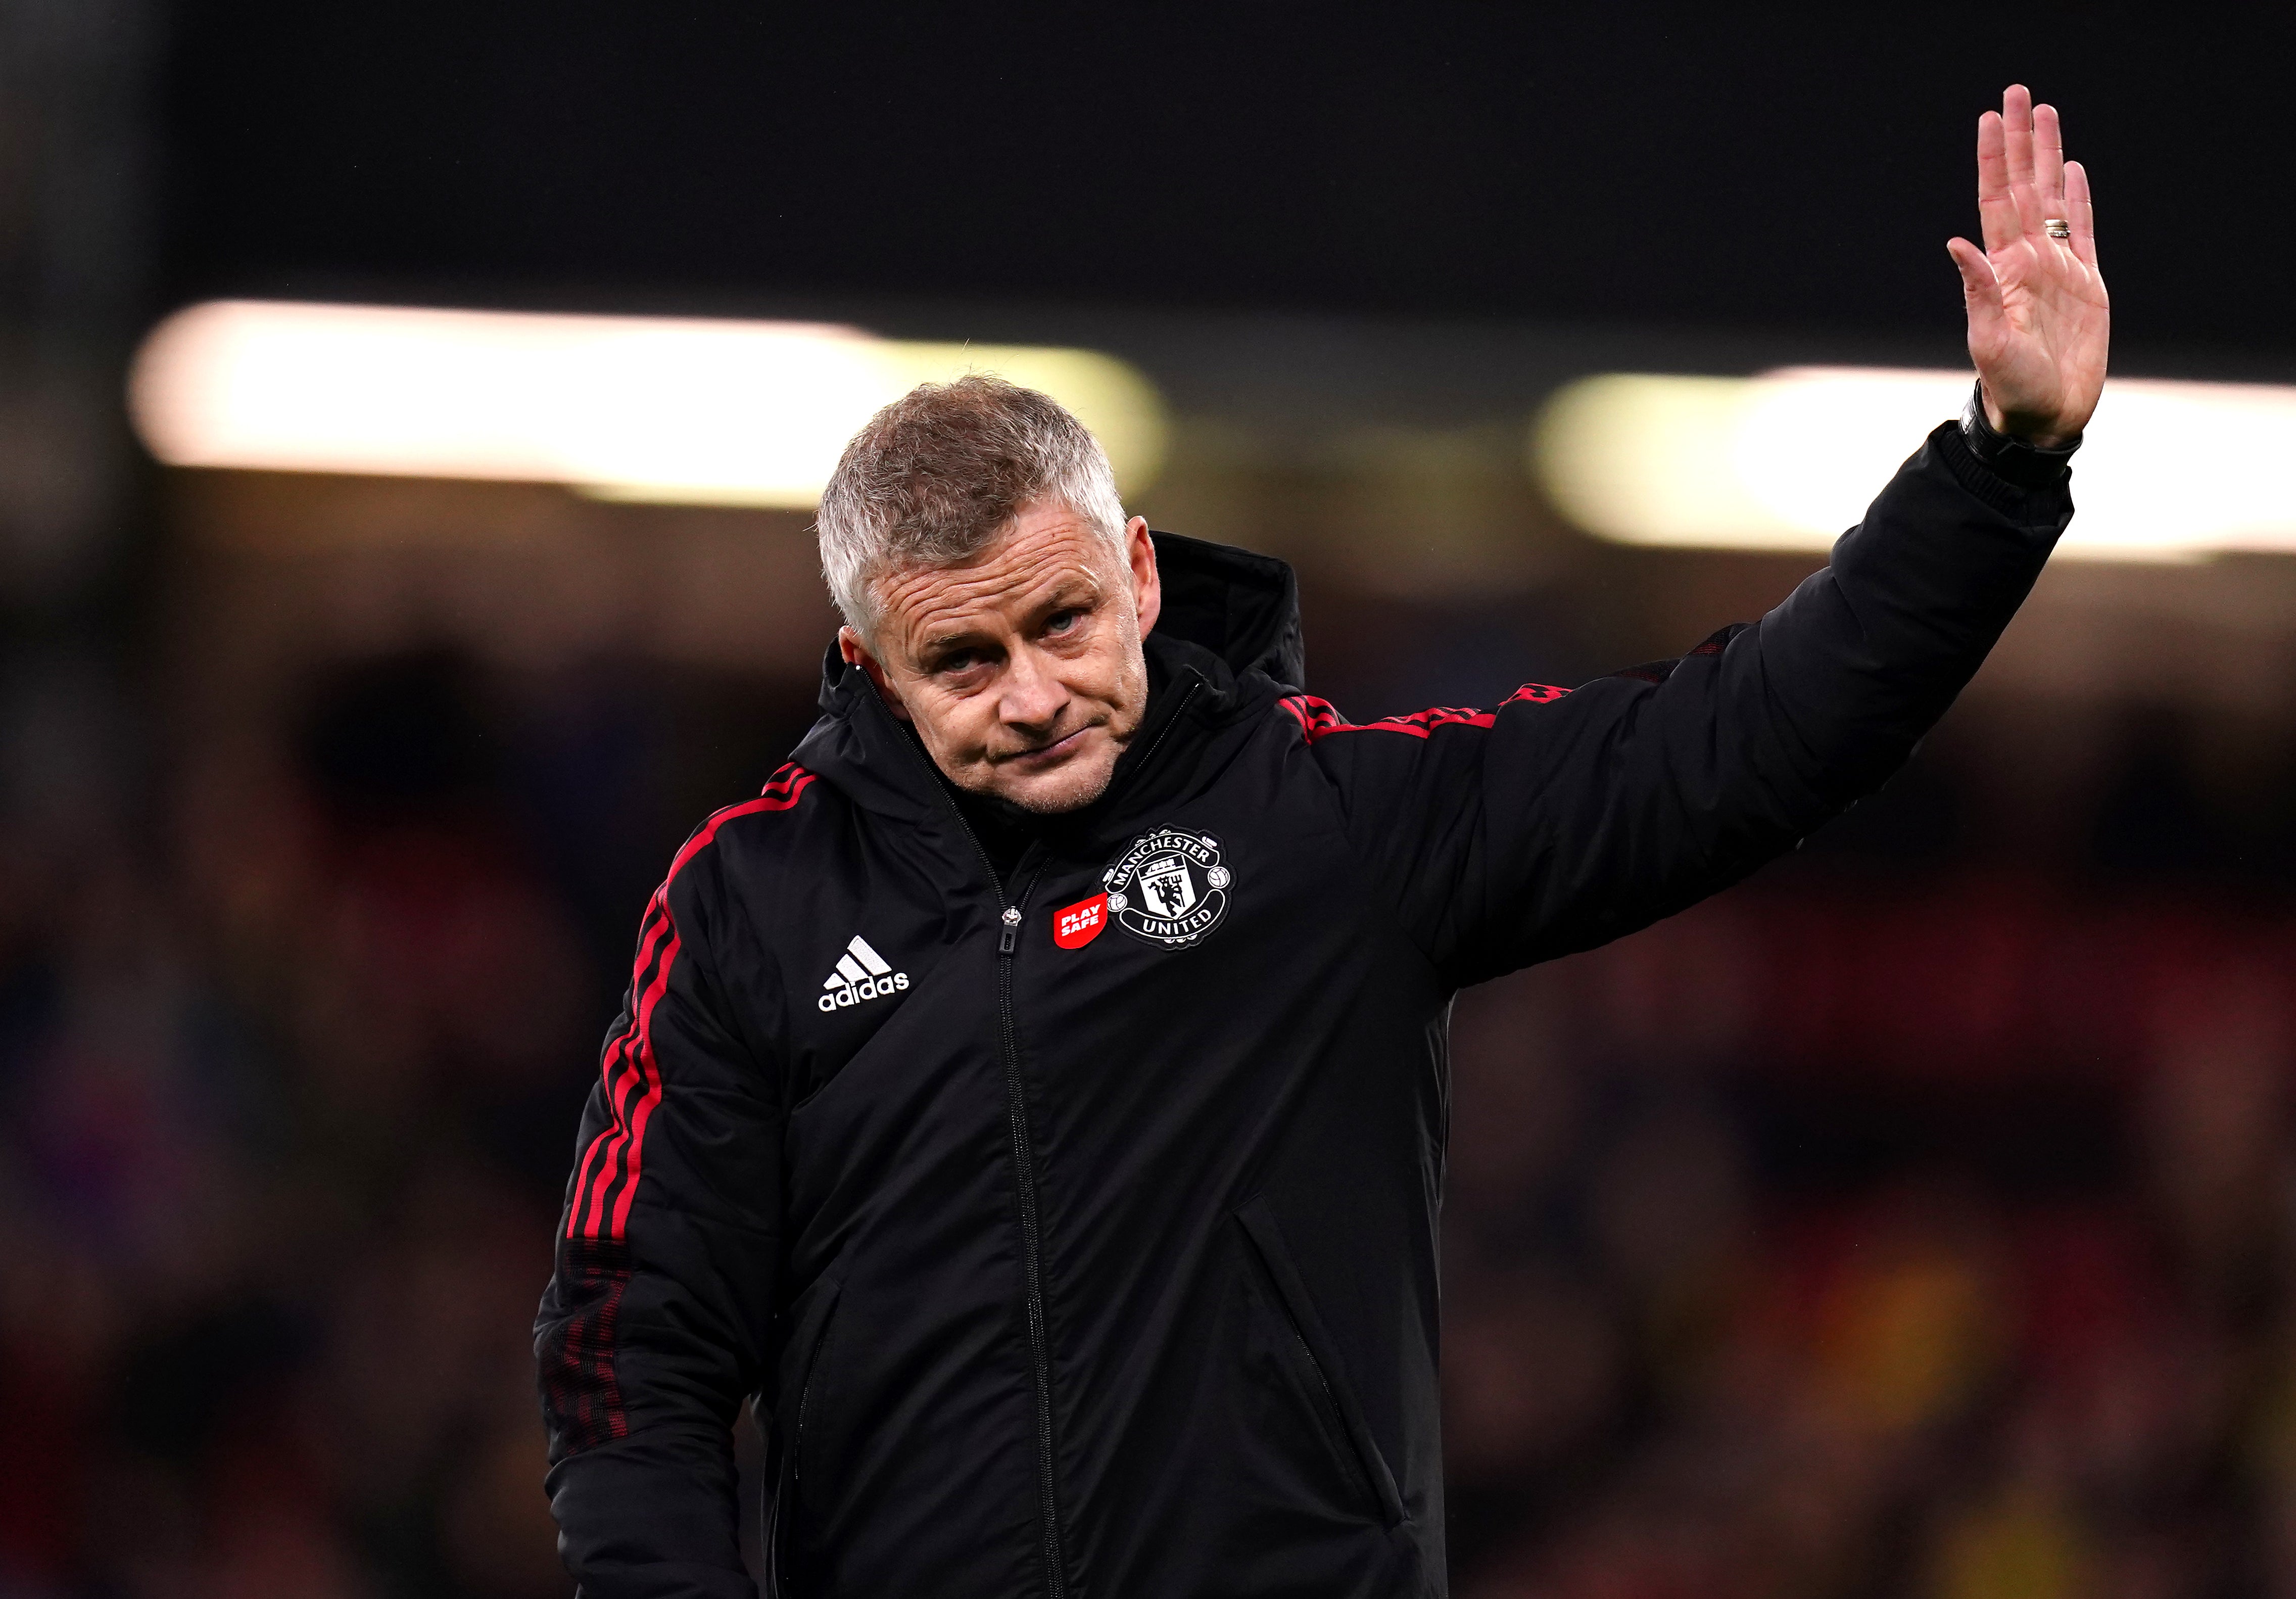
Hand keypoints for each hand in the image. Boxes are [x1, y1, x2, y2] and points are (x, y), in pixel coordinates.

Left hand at [1947, 85, 2109, 446]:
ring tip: (2046, 114)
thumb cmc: (2010, 387)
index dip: (1993, 158)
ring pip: (2053, 197)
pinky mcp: (2087, 284)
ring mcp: (2058, 268)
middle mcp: (2028, 260)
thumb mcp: (1988, 340)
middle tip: (2018, 93)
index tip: (1989, 117)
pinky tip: (2072, 170)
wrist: (2044, 416)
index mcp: (2004, 269)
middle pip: (2024, 185)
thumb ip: (1976, 291)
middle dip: (2020, 140)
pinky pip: (2083, 230)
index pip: (1996, 199)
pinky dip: (2078, 199)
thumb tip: (1955, 242)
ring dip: (2048, 156)